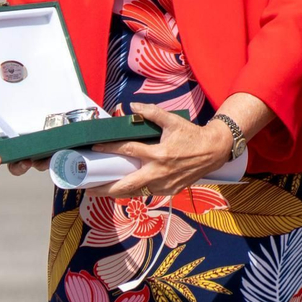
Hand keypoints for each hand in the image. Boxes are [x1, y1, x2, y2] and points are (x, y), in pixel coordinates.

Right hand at [0, 106, 48, 179]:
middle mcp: (3, 151)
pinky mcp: (40, 157)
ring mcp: (21, 156)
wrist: (51, 111)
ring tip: (26, 162)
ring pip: (15, 169)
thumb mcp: (4, 101)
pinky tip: (49, 155)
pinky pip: (41, 163)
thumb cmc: (21, 106)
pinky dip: (44, 161)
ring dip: (18, 167)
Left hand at [87, 102, 234, 198]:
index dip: (110, 148)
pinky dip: (134, 191)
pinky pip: (147, 193)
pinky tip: (123, 189)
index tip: (95, 148)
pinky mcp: (169, 191)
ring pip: (135, 193)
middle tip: (89, 187)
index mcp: (159, 154)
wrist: (213, 151)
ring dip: (117, 192)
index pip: (128, 150)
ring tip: (100, 190)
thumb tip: (132, 107)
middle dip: (105, 188)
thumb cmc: (192, 136)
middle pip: (126, 185)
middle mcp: (160, 172)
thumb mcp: (172, 120)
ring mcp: (164, 185)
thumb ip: (151, 113)